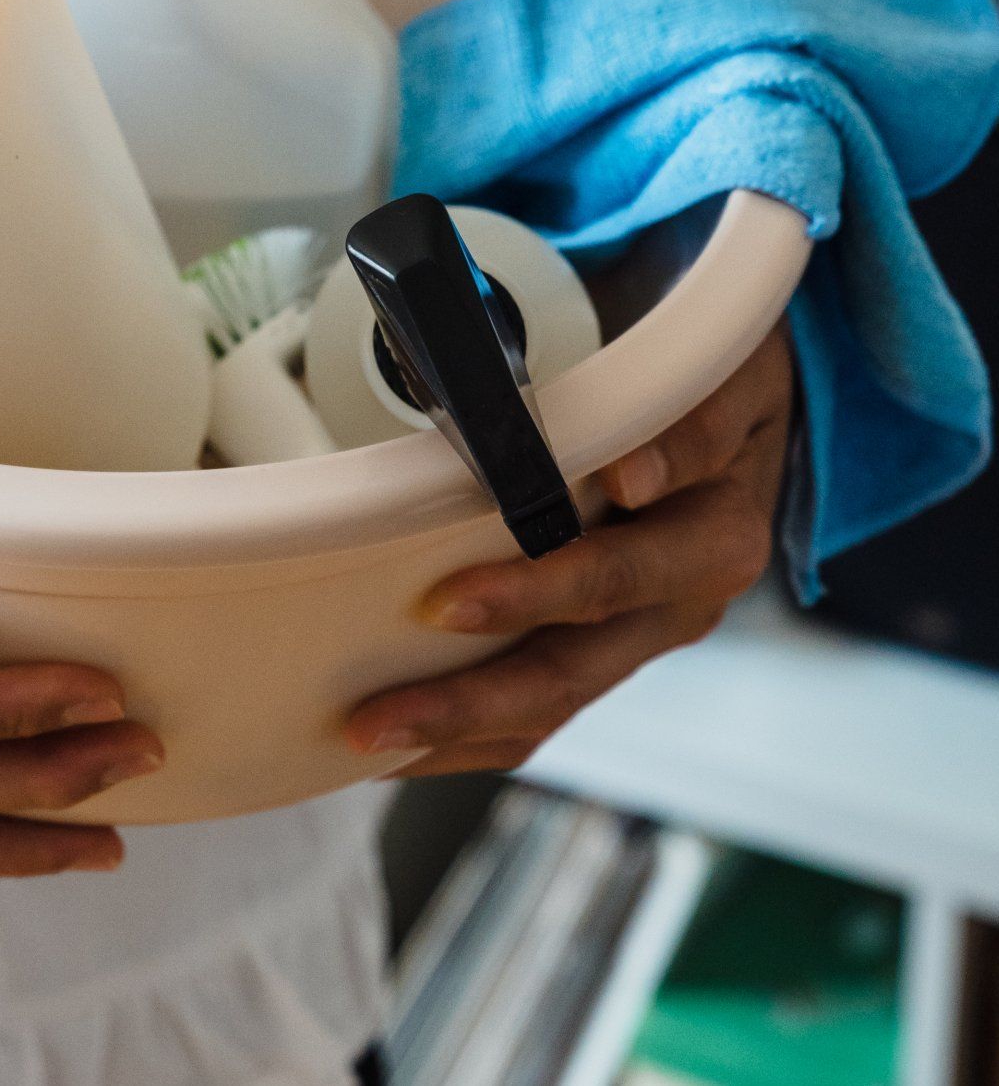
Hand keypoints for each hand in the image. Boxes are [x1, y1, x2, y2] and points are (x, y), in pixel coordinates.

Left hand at [346, 320, 794, 775]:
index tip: (454, 603)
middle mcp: (682, 600)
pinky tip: (400, 748)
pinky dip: (470, 735)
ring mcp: (644, 636)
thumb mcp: (723, 380)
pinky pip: (541, 710)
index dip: (542, 586)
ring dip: (459, 722)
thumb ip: (686, 422)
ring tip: (369, 734)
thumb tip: (626, 471)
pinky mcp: (610, 652)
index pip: (621, 568)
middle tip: (394, 683)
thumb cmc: (718, 388)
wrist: (757, 426)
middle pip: (576, 657)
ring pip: (553, 699)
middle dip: (479, 679)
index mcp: (713, 535)